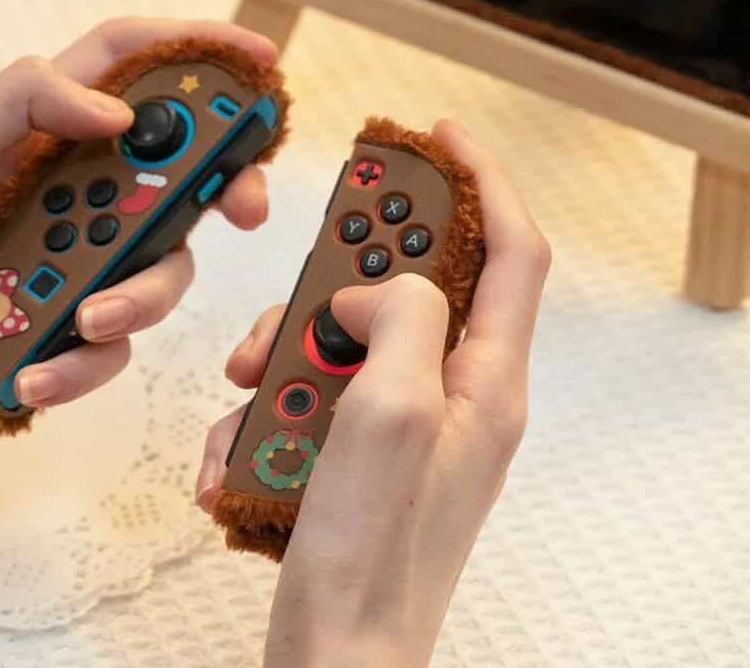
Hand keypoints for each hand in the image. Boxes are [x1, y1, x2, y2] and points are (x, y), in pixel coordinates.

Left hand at [0, 17, 277, 465]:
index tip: (262, 60)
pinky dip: (83, 363)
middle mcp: (70, 192)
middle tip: (243, 211)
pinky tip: (36, 375)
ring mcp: (71, 263)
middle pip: (176, 173)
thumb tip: (123, 116)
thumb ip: (24, 102)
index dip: (199, 51)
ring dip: (137, 298)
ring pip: (157, 268)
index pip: (130, 68)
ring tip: (81, 322)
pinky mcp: (63, 330)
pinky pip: (111, 344)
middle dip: (221, 188)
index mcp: (40, 134)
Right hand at [196, 121, 549, 667]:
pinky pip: (317, 399)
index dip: (482, 180)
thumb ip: (397, 316)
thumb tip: (370, 293)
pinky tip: (239, 458)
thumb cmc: (372, 557)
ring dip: (288, 357)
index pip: (510, 249)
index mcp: (487, 380)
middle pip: (412, 289)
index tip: (439, 135)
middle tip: (302, 294)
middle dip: (343, 284)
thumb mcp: (389, 409)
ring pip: (348, 342)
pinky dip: (272, 414)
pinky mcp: (364, 458)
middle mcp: (458, 396)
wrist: (335, 664)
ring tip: (249, 399)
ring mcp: (410, 428)